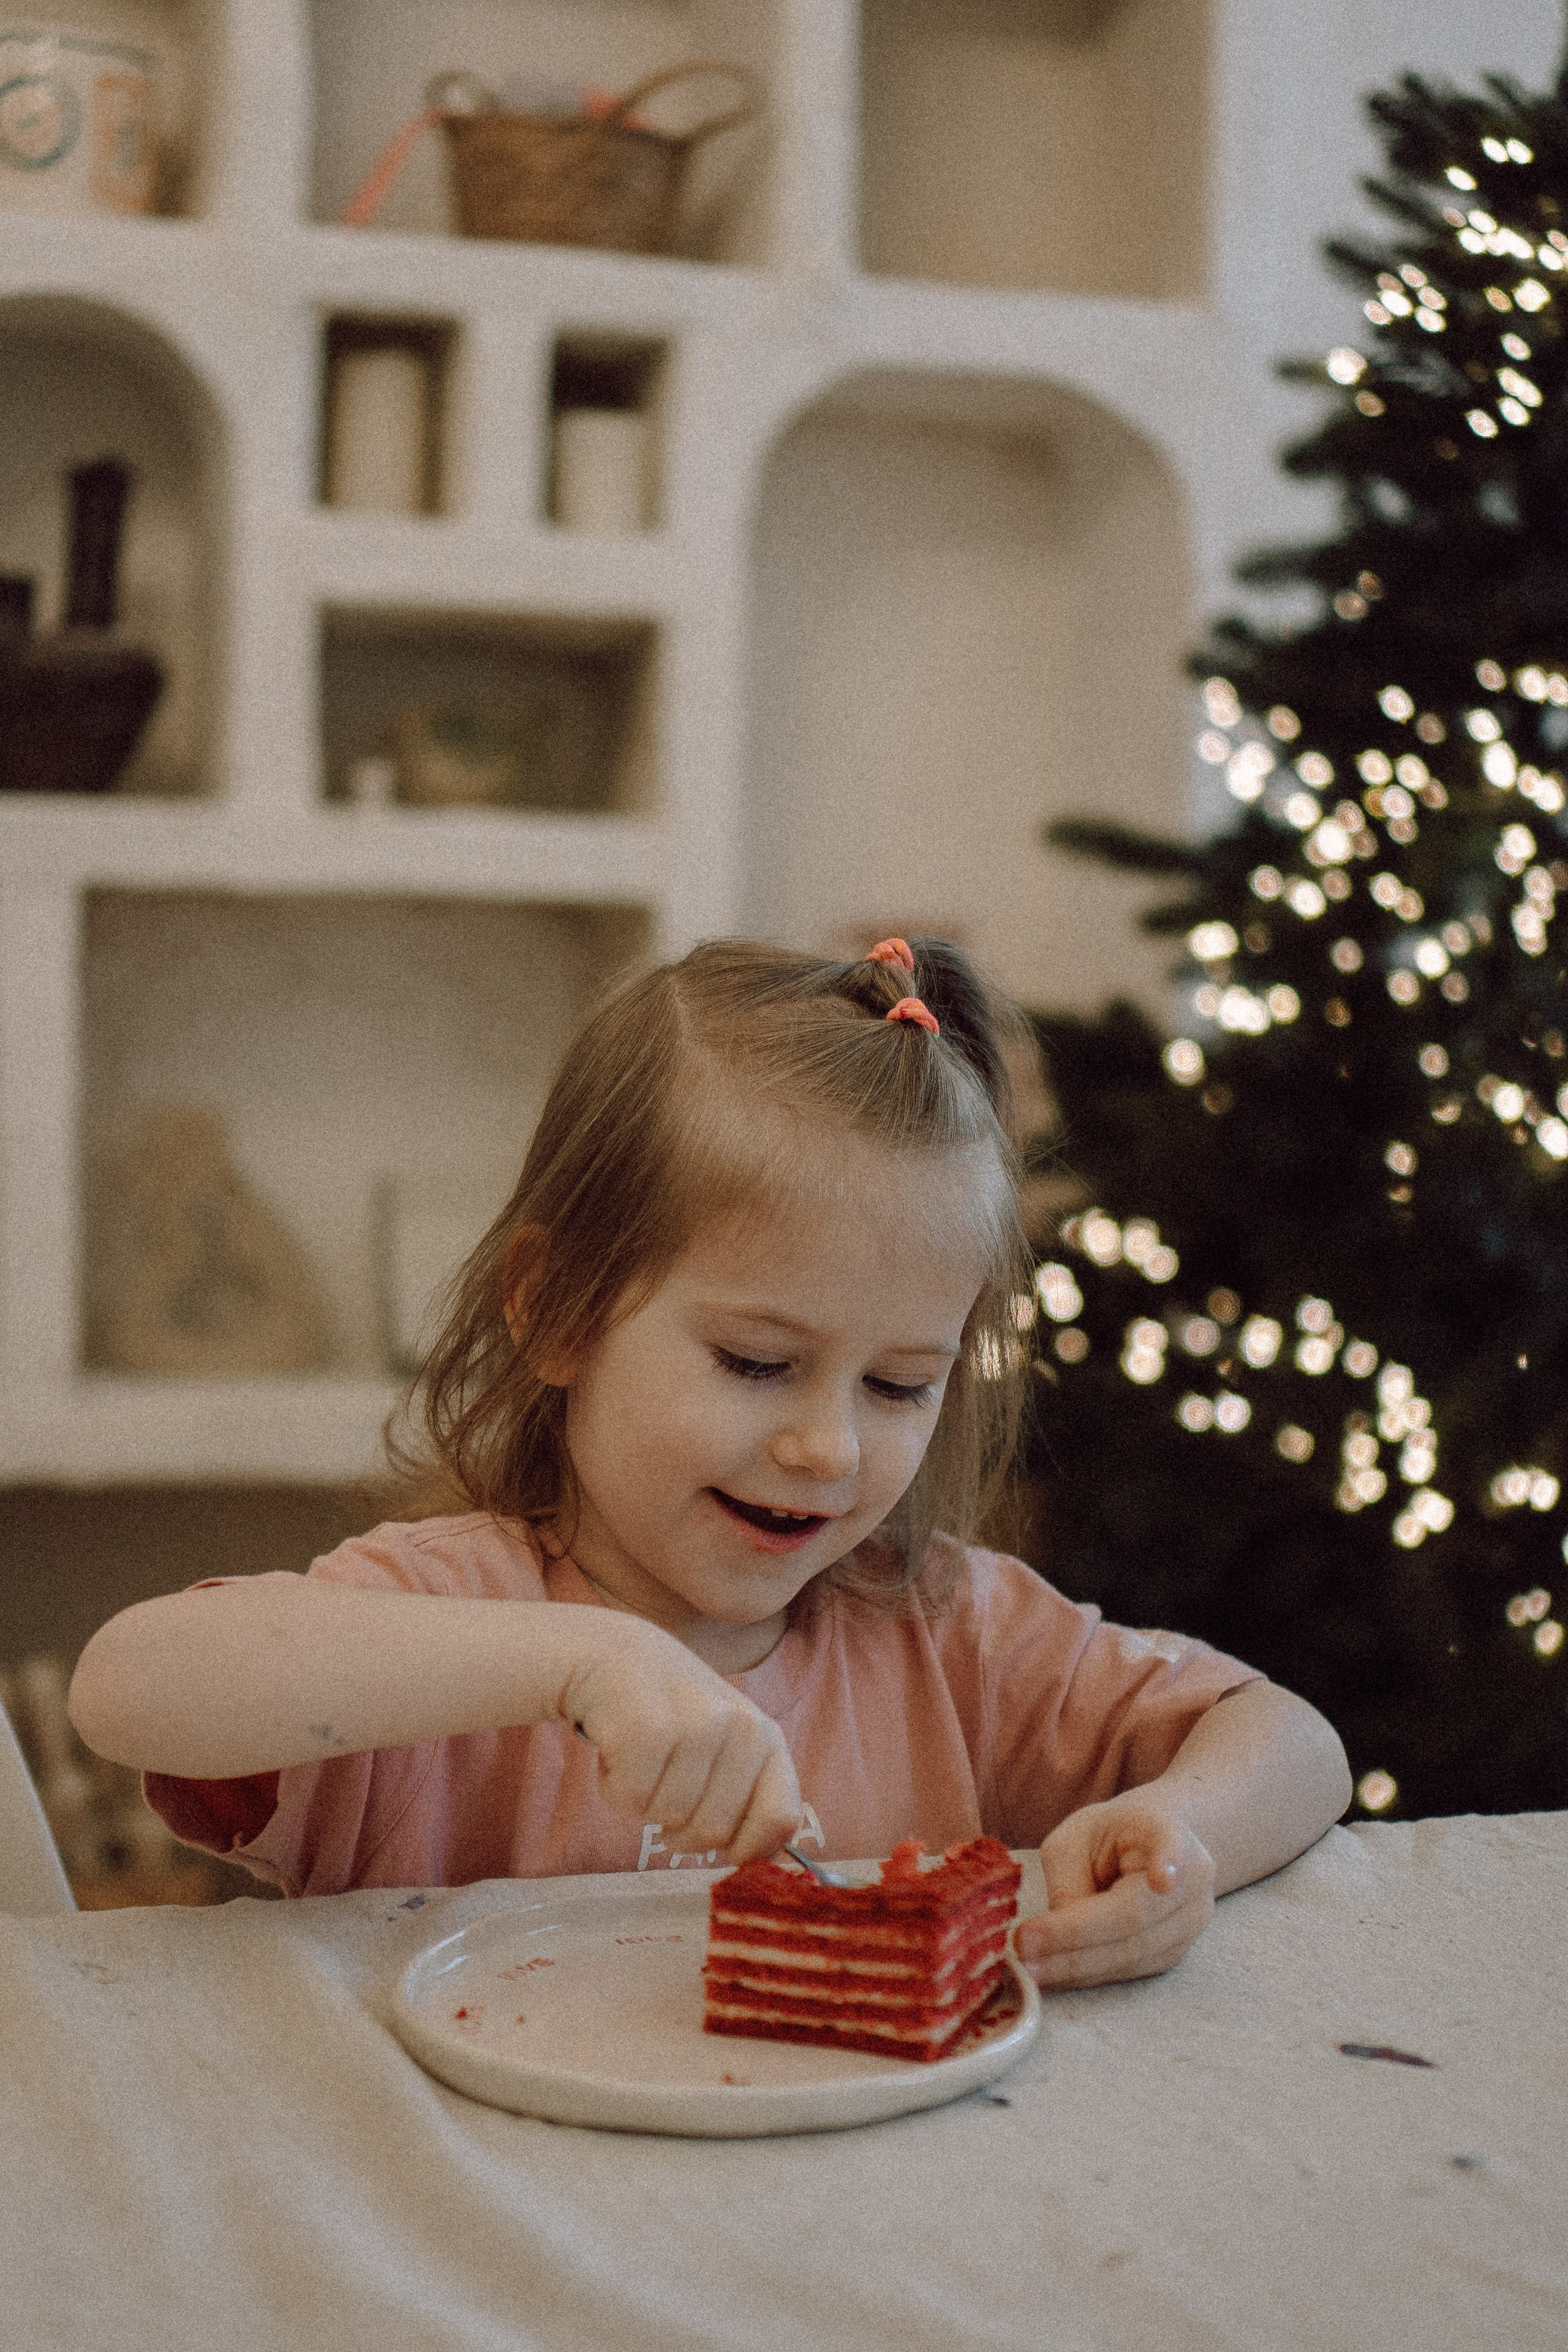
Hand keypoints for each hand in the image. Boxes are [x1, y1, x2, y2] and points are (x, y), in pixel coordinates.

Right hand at [561, 1618, 801, 1861]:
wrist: (606, 1652)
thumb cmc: (666, 1711)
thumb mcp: (723, 1742)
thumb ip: (747, 1794)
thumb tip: (762, 1862)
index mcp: (767, 1737)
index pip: (781, 1819)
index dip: (747, 1849)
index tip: (719, 1846)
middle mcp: (741, 1727)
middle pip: (714, 1833)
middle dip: (678, 1826)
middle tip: (661, 1786)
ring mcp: (697, 1725)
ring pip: (668, 1818)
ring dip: (643, 1800)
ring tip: (640, 1756)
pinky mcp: (649, 1729)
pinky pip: (630, 1800)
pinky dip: (614, 1787)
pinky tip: (617, 1747)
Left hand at [1016, 1795, 1215, 1989]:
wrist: (1143, 1852)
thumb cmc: (1104, 1839)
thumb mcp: (1075, 1839)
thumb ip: (1069, 1879)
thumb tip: (1056, 1935)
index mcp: (1168, 1834)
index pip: (1173, 1847)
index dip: (1170, 1863)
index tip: (1162, 1879)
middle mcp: (1191, 1883)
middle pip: (1134, 1919)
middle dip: (1075, 1939)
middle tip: (1023, 1948)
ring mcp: (1188, 1924)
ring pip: (1130, 1955)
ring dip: (1075, 1966)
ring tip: (1028, 1967)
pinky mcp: (1172, 1955)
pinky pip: (1127, 1971)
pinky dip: (1085, 1974)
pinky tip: (1049, 1973)